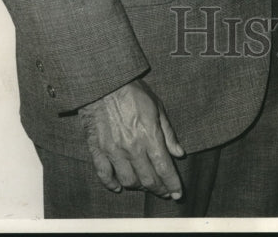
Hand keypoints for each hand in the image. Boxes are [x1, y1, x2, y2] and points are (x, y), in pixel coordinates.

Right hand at [78, 79, 184, 199]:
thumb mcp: (157, 107)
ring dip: (139, 187)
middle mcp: (132, 147)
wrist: (104, 84)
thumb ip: (168, 132)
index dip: (173, 184)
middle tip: (165, 192)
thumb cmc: (133, 92)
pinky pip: (104, 174)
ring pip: (128, 180)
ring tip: (145, 186)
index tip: (178, 193)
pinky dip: (112, 184)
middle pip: (148, 179)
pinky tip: (119, 186)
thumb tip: (179, 153)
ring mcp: (113, 150)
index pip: (164, 168)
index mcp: (149, 135)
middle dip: (159, 189)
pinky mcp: (98, 149)